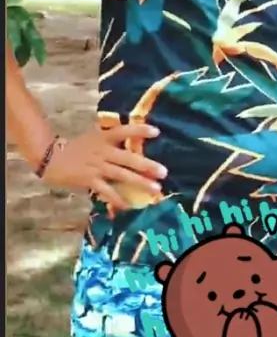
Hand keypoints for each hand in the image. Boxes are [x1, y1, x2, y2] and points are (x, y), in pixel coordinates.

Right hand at [42, 124, 166, 210]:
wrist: (52, 159)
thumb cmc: (76, 148)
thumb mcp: (94, 138)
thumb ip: (111, 140)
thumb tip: (132, 140)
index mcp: (103, 138)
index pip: (124, 131)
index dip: (139, 130)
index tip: (157, 132)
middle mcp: (102, 151)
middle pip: (128, 158)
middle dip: (147, 166)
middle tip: (164, 172)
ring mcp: (97, 166)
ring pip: (122, 175)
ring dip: (140, 183)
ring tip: (156, 189)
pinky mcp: (90, 180)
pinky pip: (107, 191)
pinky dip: (118, 199)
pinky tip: (129, 206)